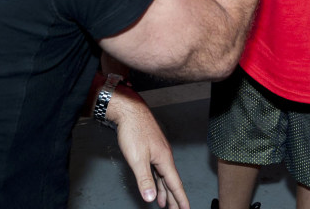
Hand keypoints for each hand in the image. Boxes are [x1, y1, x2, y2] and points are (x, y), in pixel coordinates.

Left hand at [109, 86, 188, 208]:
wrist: (129, 110)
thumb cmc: (134, 129)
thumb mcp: (137, 158)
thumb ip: (144, 179)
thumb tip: (151, 197)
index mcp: (164, 159)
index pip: (175, 184)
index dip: (180, 198)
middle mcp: (164, 155)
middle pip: (171, 181)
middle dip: (174, 198)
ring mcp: (158, 150)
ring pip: (163, 175)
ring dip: (164, 190)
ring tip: (164, 203)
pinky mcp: (151, 147)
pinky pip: (157, 168)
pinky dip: (157, 179)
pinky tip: (155, 183)